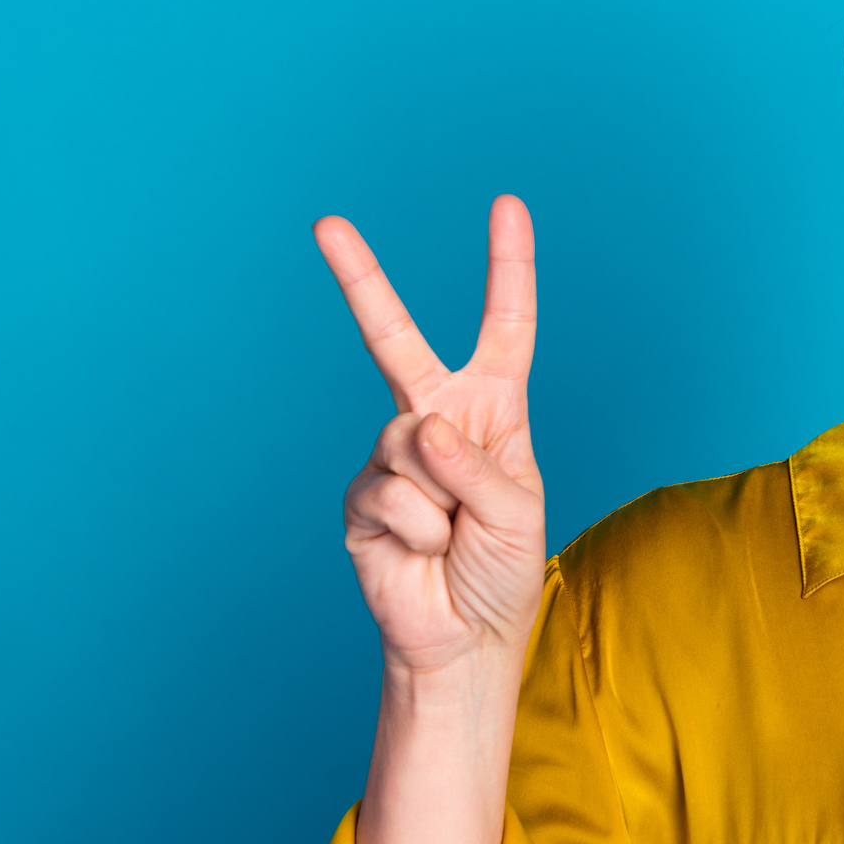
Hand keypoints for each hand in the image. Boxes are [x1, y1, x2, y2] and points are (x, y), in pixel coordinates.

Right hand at [315, 196, 546, 672]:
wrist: (462, 638)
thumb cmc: (502, 570)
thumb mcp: (517, 512)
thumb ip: (477, 467)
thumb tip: (420, 426)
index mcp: (491, 410)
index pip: (504, 328)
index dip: (507, 268)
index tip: (507, 205)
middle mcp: (437, 420)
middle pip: (395, 340)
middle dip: (360, 279)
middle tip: (325, 222)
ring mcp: (391, 456)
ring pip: (410, 443)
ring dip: (445, 499)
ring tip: (452, 535)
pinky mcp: (359, 498)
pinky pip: (390, 494)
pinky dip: (419, 530)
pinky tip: (423, 552)